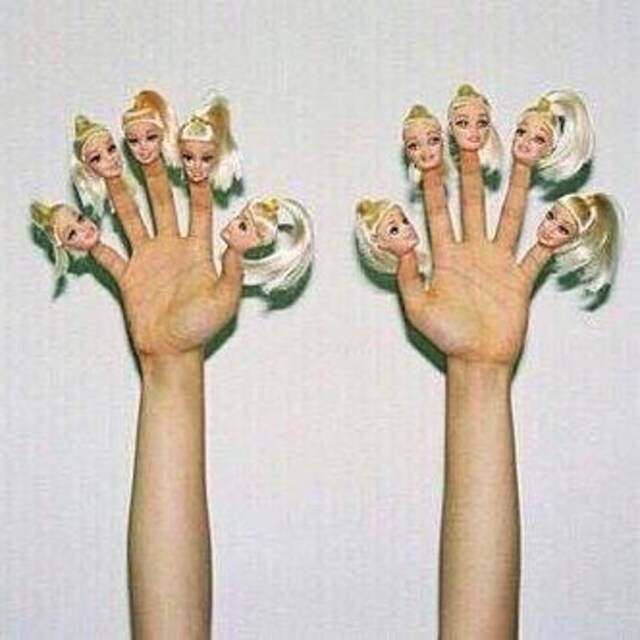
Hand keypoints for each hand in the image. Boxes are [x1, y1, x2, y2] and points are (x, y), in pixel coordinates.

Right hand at [89, 159, 242, 356]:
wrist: (173, 351)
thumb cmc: (202, 327)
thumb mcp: (224, 298)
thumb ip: (232, 268)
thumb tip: (241, 235)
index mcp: (197, 249)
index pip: (198, 207)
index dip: (196, 182)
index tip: (192, 155)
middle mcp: (172, 247)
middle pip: (161, 202)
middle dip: (153, 174)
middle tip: (143, 144)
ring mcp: (148, 259)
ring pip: (131, 218)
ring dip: (119, 193)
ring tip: (107, 166)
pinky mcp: (128, 276)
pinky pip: (107, 254)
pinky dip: (92, 241)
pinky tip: (80, 225)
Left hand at [398, 151, 550, 365]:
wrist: (476, 361)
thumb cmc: (446, 337)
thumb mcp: (417, 308)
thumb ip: (407, 276)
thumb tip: (402, 242)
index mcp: (445, 256)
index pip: (437, 210)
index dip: (432, 182)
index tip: (428, 153)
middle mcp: (471, 251)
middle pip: (470, 201)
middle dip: (469, 168)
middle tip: (470, 134)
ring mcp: (497, 261)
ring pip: (508, 215)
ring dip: (515, 185)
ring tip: (523, 154)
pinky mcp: (520, 278)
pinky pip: (538, 253)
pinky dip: (549, 237)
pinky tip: (560, 216)